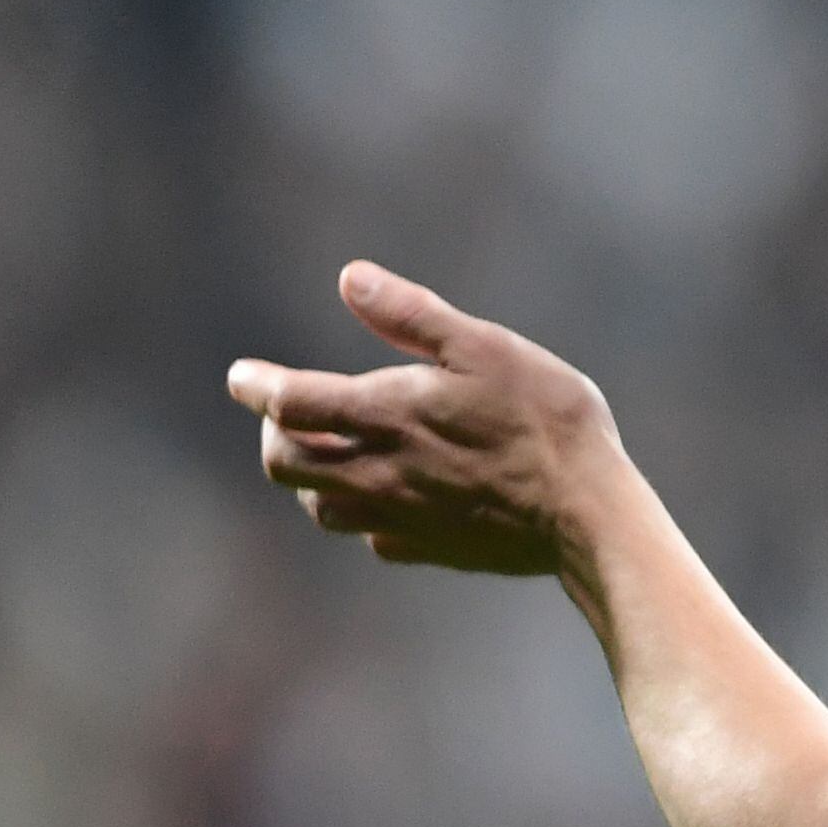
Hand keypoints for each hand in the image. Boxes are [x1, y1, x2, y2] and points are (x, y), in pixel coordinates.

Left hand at [227, 263, 626, 577]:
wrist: (586, 514)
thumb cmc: (545, 420)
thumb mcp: (487, 348)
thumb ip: (413, 316)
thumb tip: (350, 278)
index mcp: (386, 414)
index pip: (289, 402)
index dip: (256, 386)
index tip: (241, 377)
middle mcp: (377, 471)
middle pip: (284, 464)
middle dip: (274, 434)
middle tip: (286, 414)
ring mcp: (398, 517)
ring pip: (319, 506)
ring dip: (312, 477)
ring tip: (331, 453)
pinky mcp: (427, 548)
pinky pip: (372, 536)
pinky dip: (364, 514)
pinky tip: (390, 497)